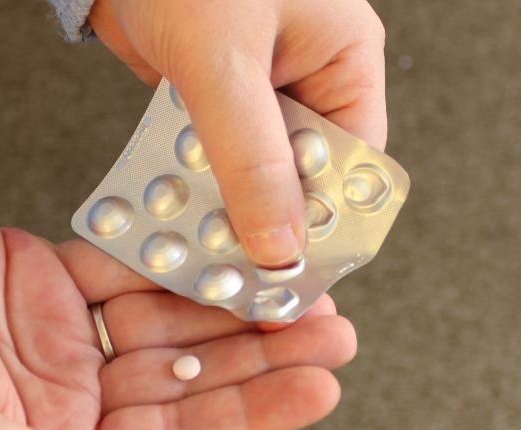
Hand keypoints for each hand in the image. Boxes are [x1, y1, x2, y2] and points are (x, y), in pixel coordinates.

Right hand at [0, 205, 356, 429]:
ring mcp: (56, 337)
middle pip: (185, 373)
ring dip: (224, 299)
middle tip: (329, 326)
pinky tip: (218, 243)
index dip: (251, 413)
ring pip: (163, 316)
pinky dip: (167, 255)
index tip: (317, 385)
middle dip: (257, 350)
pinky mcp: (37, 277)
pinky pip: (118, 264)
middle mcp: (67, 400)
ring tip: (291, 281)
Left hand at [88, 0, 387, 267]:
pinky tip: (167, 215)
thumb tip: (280, 246)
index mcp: (341, 59)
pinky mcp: (205, 94)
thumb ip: (251, 158)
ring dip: (219, 209)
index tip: (294, 277)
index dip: (327, 225)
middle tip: (233, 279)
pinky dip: (188, 184)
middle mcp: (304, 77)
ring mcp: (252, 89)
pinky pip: (205, 156)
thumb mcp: (223, 61)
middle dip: (266, 225)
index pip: (352, 165)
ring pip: (248, 173)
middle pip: (300, 178)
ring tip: (192, 254)